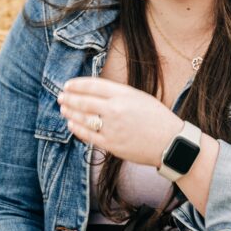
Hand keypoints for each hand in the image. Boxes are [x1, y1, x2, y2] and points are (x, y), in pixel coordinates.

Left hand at [58, 77, 182, 166]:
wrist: (170, 143)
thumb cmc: (157, 117)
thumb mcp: (139, 97)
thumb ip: (118, 94)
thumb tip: (94, 92)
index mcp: (124, 94)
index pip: (93, 86)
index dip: (77, 85)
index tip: (67, 85)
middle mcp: (116, 110)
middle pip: (84, 101)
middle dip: (69, 98)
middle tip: (60, 96)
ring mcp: (112, 128)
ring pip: (83, 118)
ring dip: (70, 113)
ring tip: (63, 109)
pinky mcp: (111, 145)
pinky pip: (88, 136)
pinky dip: (77, 129)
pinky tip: (71, 124)